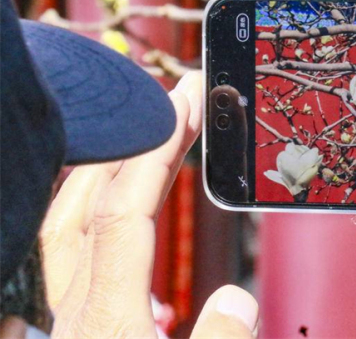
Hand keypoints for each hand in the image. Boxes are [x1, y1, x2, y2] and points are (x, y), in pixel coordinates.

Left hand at [40, 72, 258, 337]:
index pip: (124, 215)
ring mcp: (54, 324)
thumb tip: (235, 296)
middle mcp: (68, 315)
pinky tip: (107, 218)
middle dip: (131, 143)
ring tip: (142, 139)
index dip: (155, 153)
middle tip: (171, 106)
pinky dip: (83, 219)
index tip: (184, 107)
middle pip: (85, 204)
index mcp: (104, 323)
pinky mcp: (53, 335)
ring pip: (60, 227)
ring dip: (100, 171)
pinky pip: (57, 259)